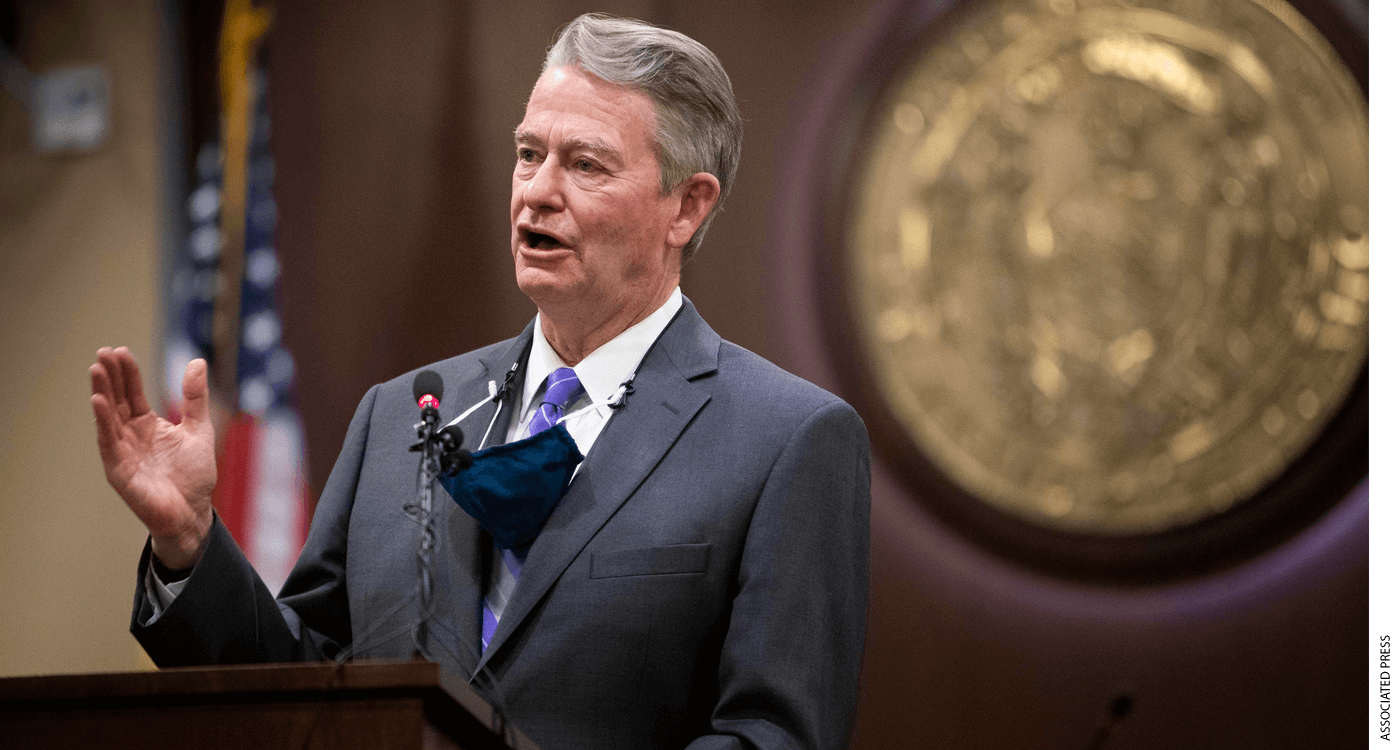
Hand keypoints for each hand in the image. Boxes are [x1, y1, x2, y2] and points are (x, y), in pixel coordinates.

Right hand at [91, 347, 216, 569]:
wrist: (193, 512)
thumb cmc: (194, 475)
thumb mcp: (199, 429)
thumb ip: (195, 398)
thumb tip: (197, 361)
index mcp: (148, 425)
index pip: (133, 393)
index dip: (128, 373)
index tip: (121, 350)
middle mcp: (131, 436)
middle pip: (117, 401)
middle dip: (110, 377)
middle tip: (103, 352)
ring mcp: (122, 452)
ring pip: (108, 418)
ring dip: (102, 393)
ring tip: (96, 369)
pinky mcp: (118, 470)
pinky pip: (108, 442)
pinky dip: (103, 422)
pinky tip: (98, 401)